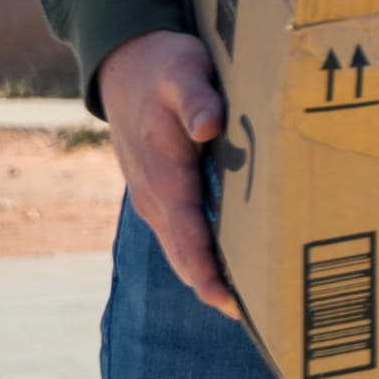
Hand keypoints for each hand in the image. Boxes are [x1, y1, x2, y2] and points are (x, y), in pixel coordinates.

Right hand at [97, 30, 235, 314]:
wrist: (125, 64)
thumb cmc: (163, 67)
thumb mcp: (183, 70)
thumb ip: (197, 97)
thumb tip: (207, 127)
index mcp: (163, 172)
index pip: (185, 233)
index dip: (204, 269)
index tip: (226, 300)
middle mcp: (155, 194)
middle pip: (184, 252)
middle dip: (212, 285)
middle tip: (253, 313)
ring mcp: (156, 196)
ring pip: (183, 245)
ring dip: (209, 273)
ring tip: (252, 299)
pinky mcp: (163, 191)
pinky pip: (184, 230)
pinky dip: (203, 252)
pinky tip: (234, 262)